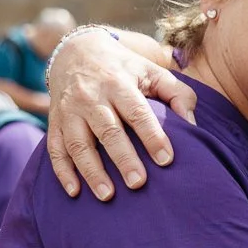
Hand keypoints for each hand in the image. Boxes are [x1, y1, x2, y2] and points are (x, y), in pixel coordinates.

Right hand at [46, 32, 197, 200]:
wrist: (75, 51)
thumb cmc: (125, 68)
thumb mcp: (152, 71)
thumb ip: (178, 94)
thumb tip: (192, 125)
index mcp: (118, 83)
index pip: (137, 112)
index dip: (152, 136)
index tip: (166, 159)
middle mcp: (91, 97)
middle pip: (107, 131)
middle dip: (123, 158)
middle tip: (139, 183)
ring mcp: (69, 111)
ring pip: (78, 144)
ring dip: (91, 172)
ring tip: (108, 196)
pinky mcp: (55, 122)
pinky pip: (55, 149)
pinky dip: (62, 172)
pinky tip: (74, 192)